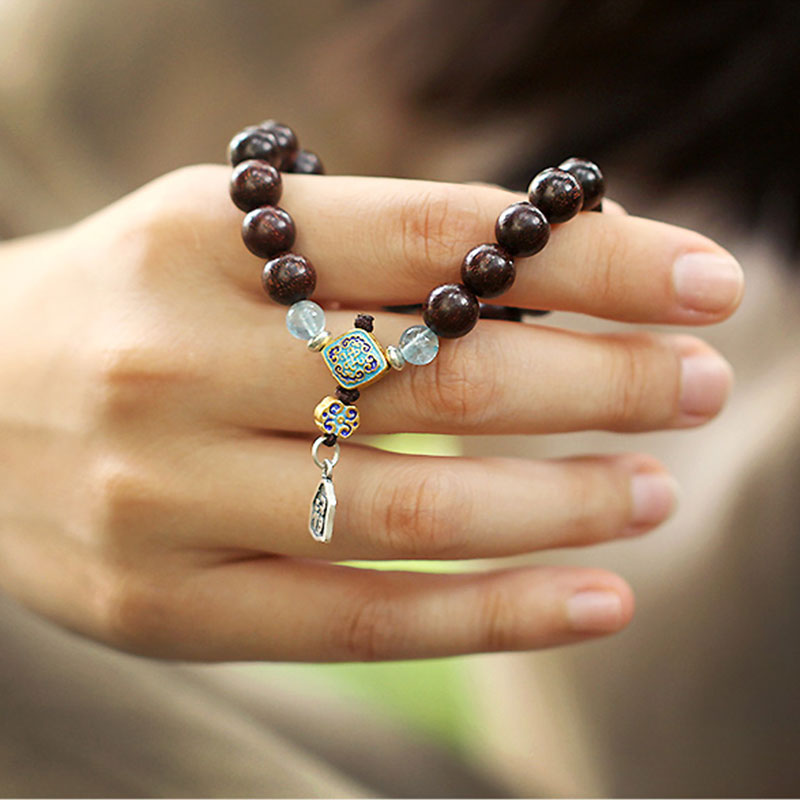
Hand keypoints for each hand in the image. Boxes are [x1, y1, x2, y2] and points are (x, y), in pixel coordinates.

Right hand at [0, 165, 741, 660]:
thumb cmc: (122, 307)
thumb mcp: (223, 241)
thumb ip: (368, 258)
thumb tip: (555, 282)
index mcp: (198, 239)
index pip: (443, 235)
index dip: (594, 258)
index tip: (704, 279)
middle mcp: (176, 364)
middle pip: (446, 377)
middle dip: (606, 382)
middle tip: (702, 383)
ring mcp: (165, 498)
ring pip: (416, 511)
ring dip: (567, 503)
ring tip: (657, 488)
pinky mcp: (165, 606)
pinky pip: (360, 621)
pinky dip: (496, 617)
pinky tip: (597, 602)